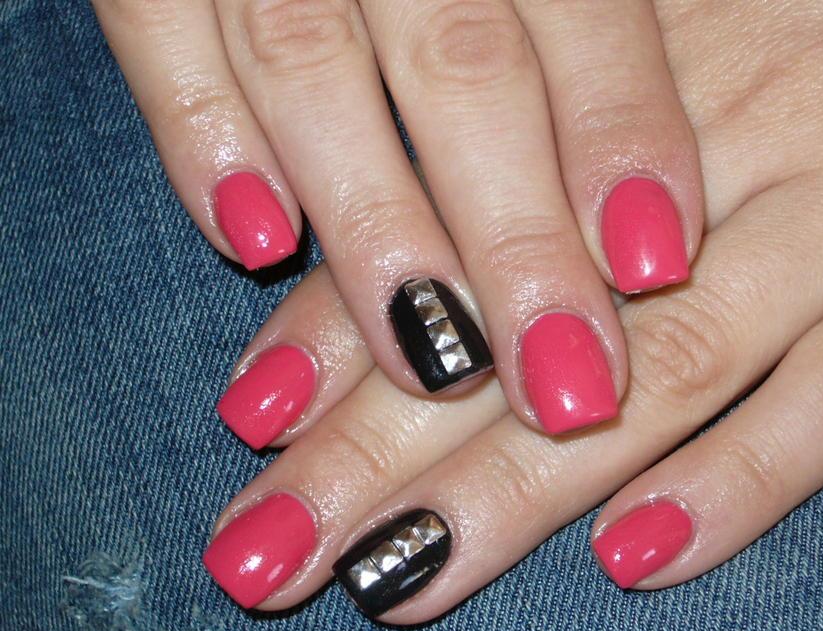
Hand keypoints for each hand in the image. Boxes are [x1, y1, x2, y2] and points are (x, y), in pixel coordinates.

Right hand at [92, 0, 703, 433]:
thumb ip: (589, 31)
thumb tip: (654, 212)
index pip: (583, 11)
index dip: (620, 139)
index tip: (658, 271)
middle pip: (462, 67)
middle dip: (512, 240)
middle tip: (564, 389)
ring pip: (313, 64)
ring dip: (374, 230)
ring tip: (431, 360)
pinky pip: (153, 19)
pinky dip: (198, 130)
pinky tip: (248, 237)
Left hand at [200, 0, 822, 618]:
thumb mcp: (684, 31)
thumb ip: (562, 129)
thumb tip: (435, 237)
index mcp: (634, 89)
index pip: (458, 223)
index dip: (340, 327)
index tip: (249, 423)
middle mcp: (729, 159)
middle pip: (527, 325)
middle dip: (380, 447)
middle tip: (266, 551)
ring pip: (666, 371)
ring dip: (518, 489)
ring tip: (397, 576)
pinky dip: (750, 481)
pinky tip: (637, 556)